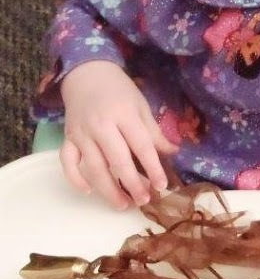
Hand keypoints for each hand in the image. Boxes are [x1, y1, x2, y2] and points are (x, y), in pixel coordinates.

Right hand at [59, 61, 178, 208]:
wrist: (87, 74)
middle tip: (144, 201)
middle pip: (117, 161)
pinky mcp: (67, 138)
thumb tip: (173, 153)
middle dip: (132, 185)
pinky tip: (89, 191)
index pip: (141, 146)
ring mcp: (81, 133)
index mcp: (124, 115)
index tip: (161, 185)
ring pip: (93, 168)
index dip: (152, 168)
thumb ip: (154, 132)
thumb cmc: (119, 91)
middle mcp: (101, 126)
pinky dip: (75, 179)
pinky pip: (67, 163)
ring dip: (108, 190)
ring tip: (123, 204)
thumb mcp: (141, 106)